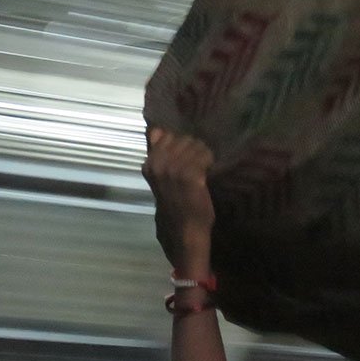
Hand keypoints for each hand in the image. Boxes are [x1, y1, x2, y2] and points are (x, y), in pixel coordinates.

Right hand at [143, 128, 215, 274]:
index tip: (186, 156)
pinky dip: (210, 162)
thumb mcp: (160, 178)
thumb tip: (157, 129)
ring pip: (194, 144)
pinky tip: (209, 171)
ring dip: (203, 154)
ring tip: (204, 168)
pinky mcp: (190, 174)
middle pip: (181, 138)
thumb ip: (159, 154)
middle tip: (199, 163)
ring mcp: (174, 168)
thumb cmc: (175, 206)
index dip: (179, 144)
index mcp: (149, 164)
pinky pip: (205, 156)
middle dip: (192, 148)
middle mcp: (159, 163)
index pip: (163, 134)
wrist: (185, 231)